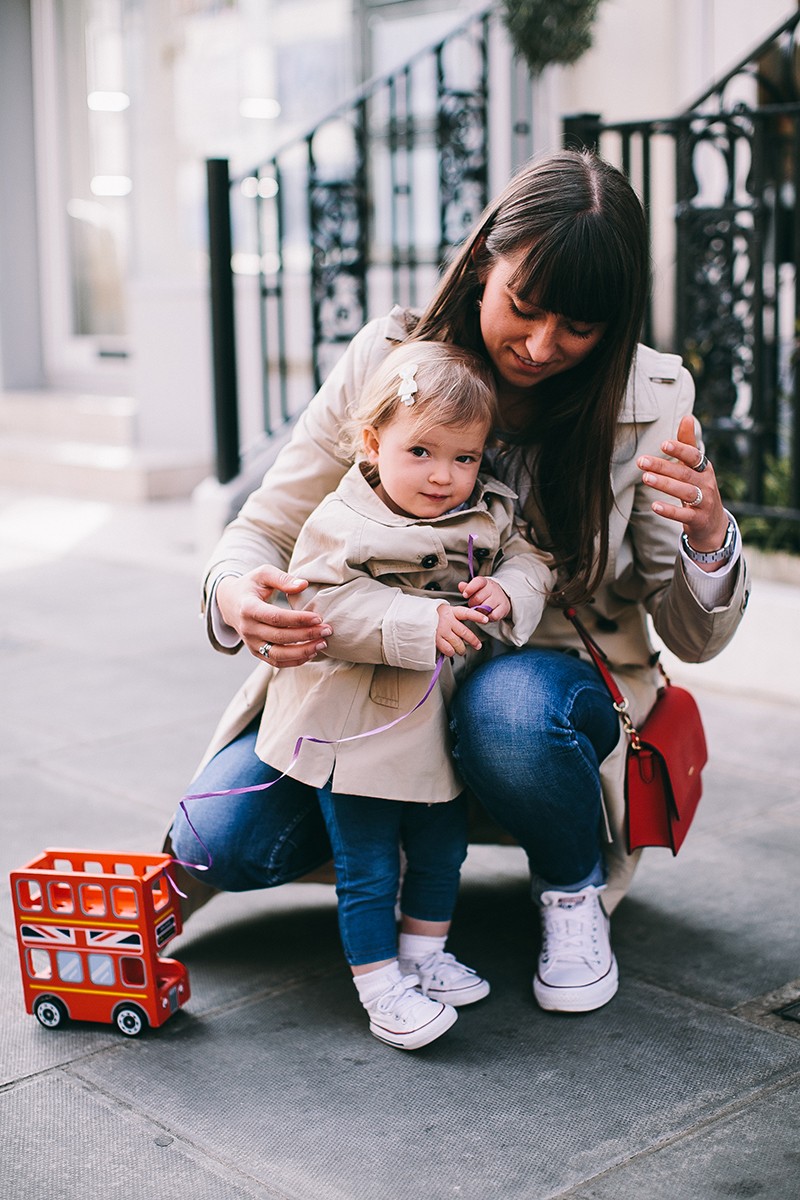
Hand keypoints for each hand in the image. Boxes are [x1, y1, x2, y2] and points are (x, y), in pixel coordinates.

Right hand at [216, 566, 331, 666]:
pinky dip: (294, 661)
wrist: (230, 603)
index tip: (318, 618)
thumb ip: (282, 578)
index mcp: (248, 608)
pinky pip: (275, 661)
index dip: (298, 619)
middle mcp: (248, 628)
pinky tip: (311, 653)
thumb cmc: (251, 585)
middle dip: (306, 635)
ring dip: (302, 652)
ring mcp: (251, 643)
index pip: (275, 617)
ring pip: (278, 654)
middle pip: (280, 637)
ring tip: (322, 644)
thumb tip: (303, 585)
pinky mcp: (256, 652)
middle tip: (327, 630)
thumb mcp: (263, 574)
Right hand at [435, 603, 489, 656]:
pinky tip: (450, 651)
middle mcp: (447, 621)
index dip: (477, 616)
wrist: (416, 618)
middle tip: (478, 645)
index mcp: (451, 612)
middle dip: (474, 641)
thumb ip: (456, 617)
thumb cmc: (433, 616)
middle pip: (465, 632)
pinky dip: (451, 652)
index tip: (486, 620)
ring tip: (461, 650)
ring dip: (462, 649)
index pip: (467, 613)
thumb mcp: (445, 612)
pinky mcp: (436, 639)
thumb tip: (468, 629)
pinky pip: (448, 650)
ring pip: (458, 643)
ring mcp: (441, 630)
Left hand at [458, 576, 510, 621]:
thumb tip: (461, 585)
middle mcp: (493, 588)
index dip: (470, 589)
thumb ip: (467, 588)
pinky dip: (488, 617)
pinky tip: (487, 615)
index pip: (477, 582)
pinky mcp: (504, 608)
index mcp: (485, 582)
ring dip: (479, 612)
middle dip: (472, 604)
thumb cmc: (485, 593)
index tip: (465, 595)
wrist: (502, 598)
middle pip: (478, 598)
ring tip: (479, 610)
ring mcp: (499, 598)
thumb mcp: (476, 588)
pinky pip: (493, 616)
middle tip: (473, 605)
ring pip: (485, 608)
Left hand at [637, 415, 728, 570]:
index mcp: (704, 469)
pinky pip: (684, 515)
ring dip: (665, 484)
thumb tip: (687, 417)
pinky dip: (669, 510)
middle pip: (685, 473)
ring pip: (685, 492)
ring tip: (645, 478)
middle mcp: (706, 484)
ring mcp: (704, 502)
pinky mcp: (698, 520)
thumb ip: (688, 444)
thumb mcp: (696, 467)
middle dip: (663, 466)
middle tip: (641, 461)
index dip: (680, 450)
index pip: (694, 456)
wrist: (713, 524)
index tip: (663, 444)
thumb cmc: (700, 489)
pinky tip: (654, 505)